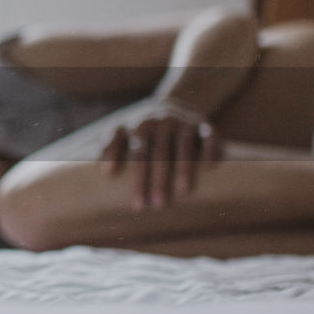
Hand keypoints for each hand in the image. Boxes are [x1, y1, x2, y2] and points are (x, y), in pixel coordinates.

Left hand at [100, 108, 221, 210]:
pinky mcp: (204, 126)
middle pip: (157, 152)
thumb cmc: (139, 133)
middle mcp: (160, 122)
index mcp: (138, 126)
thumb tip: (102, 172)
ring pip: (183, 146)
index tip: (110, 176)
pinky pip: (210, 137)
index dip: (122, 161)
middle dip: (155, 178)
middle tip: (153, 205)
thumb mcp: (121, 133)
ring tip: (182, 192)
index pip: (132, 148)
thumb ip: (108, 147)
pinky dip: (210, 151)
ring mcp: (183, 123)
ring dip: (183, 168)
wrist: (169, 108)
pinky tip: (210, 168)